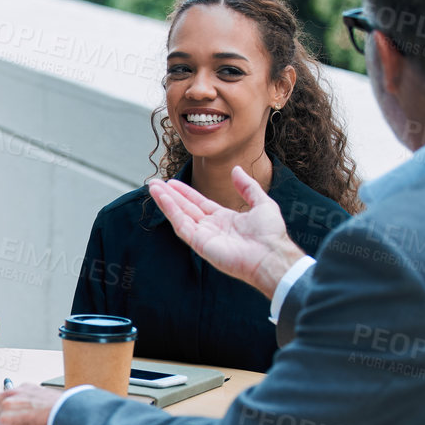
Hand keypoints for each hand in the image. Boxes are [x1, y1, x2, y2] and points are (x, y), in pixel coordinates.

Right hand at [148, 168, 305, 298]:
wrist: (271, 255)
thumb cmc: (270, 234)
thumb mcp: (262, 203)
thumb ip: (248, 187)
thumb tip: (236, 170)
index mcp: (225, 220)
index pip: (200, 203)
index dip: (186, 193)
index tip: (172, 182)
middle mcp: (212, 228)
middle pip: (186, 208)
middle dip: (170, 195)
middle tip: (154, 183)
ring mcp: (204, 236)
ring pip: (180, 215)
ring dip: (166, 201)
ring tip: (153, 187)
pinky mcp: (199, 243)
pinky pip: (181, 225)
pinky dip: (171, 211)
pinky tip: (162, 198)